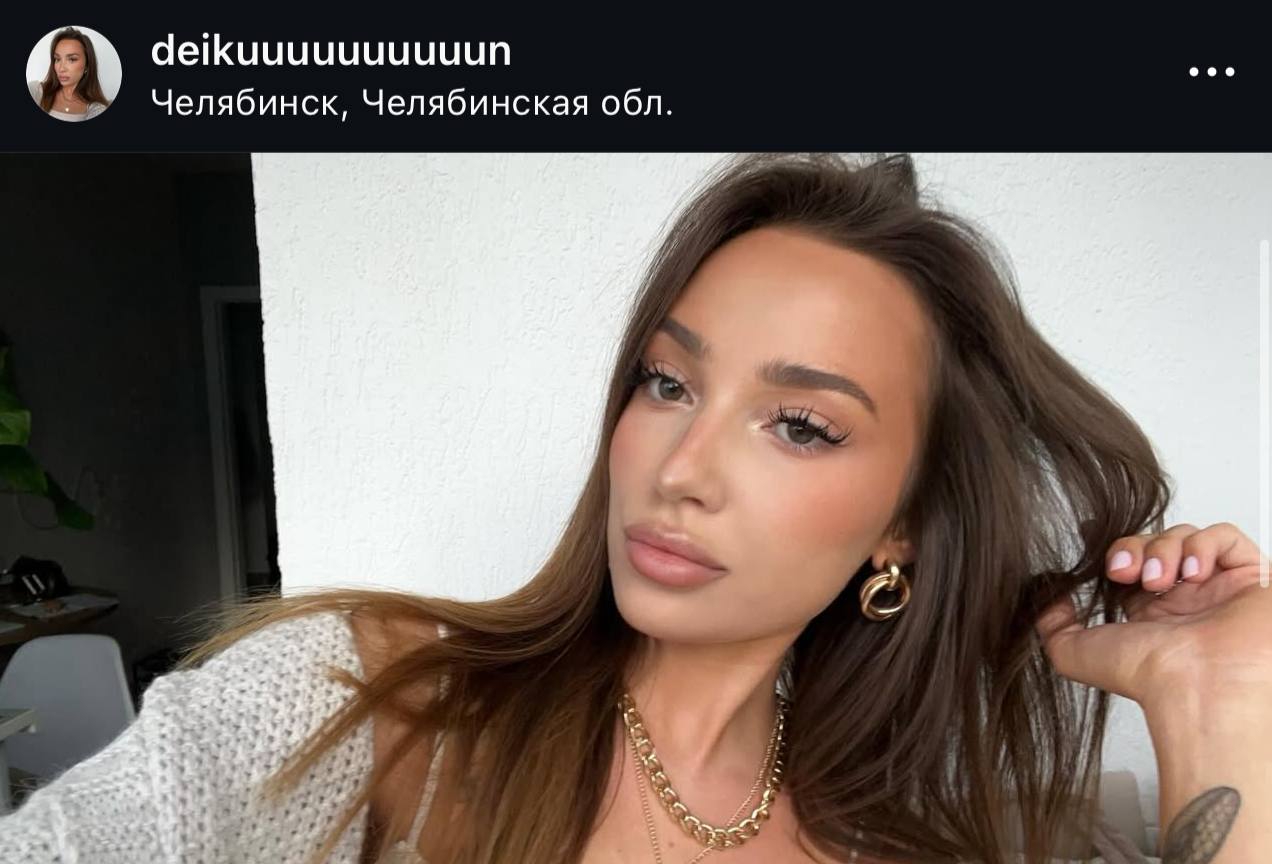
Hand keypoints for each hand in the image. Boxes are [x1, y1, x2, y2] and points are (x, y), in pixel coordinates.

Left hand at [1035, 522, 1271, 711]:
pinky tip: (1191, 571)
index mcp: (1152, 614)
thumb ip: (1053, 626)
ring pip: (1187, 537)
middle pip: (1155, 545)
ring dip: (1164, 548)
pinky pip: (1227, 538)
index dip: (1115, 549)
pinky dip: (1203, 545)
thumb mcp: (1076, 653)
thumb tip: (1047, 599)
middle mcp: (1188, 601)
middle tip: (1123, 571)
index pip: (1132, 562)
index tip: (1088, 539)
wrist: (1199, 688)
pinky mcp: (1253, 579)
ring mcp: (1221, 589)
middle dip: (1135, 548)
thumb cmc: (1150, 678)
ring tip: (1160, 579)